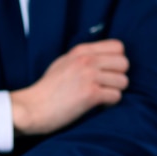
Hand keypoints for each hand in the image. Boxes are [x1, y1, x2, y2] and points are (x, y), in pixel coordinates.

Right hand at [10, 39, 128, 135]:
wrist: (32, 107)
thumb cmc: (49, 90)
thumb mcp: (65, 63)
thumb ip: (85, 58)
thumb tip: (108, 60)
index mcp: (81, 51)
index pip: (118, 47)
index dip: (117, 61)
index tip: (107, 72)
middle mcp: (86, 60)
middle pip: (124, 63)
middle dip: (119, 77)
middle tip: (106, 86)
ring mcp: (88, 76)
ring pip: (123, 81)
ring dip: (115, 91)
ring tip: (101, 96)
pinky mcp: (91, 94)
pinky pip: (116, 96)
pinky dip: (110, 103)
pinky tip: (98, 105)